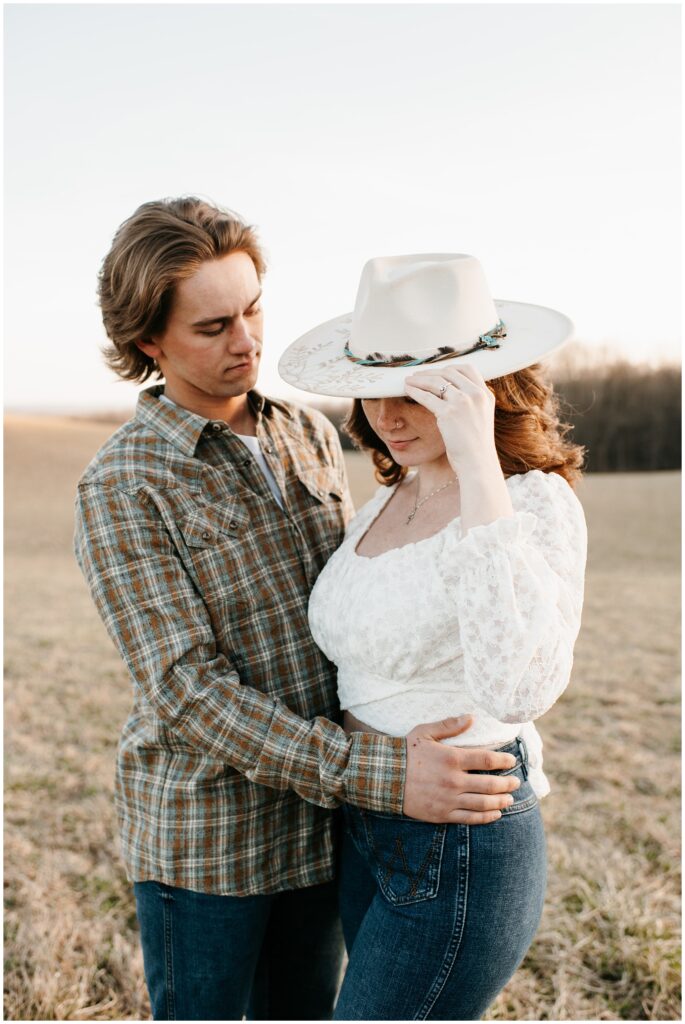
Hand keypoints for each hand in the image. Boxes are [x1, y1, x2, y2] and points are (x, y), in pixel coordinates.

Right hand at [402, 715, 520, 823]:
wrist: (384, 777)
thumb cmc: (405, 752)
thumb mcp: (425, 732)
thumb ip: (449, 725)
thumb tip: (471, 717)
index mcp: (452, 758)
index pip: (487, 760)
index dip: (503, 761)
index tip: (512, 761)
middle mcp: (453, 780)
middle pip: (490, 784)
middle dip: (507, 784)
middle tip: (515, 782)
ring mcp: (449, 800)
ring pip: (483, 803)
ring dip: (500, 801)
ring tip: (509, 799)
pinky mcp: (442, 814)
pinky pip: (470, 818)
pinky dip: (486, 817)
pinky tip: (495, 814)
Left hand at [404, 364, 495, 473]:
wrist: (477, 463)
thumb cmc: (475, 446)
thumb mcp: (481, 418)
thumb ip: (472, 403)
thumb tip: (453, 393)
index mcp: (486, 394)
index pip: (467, 369)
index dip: (449, 368)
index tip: (436, 372)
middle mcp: (476, 395)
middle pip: (448, 373)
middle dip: (430, 372)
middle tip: (417, 375)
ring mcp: (463, 403)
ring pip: (436, 382)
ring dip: (419, 380)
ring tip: (408, 381)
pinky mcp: (448, 413)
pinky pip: (427, 397)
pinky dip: (415, 391)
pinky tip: (407, 390)